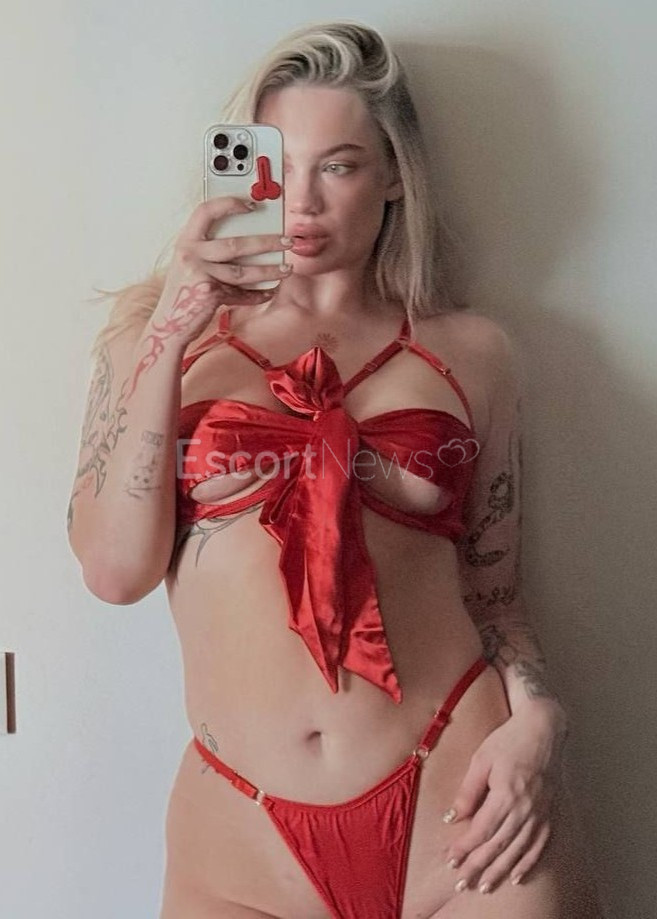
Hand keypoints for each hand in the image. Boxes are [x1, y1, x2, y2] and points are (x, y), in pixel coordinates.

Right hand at [153, 195, 294, 346]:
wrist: (168, 326)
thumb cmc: (184, 294)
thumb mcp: (191, 266)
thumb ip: (211, 252)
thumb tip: (251, 242)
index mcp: (186, 241)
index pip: (206, 211)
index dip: (228, 203)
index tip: (252, 205)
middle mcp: (190, 254)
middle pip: (236, 243)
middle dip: (267, 242)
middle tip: (287, 241)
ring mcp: (199, 274)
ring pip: (243, 271)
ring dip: (269, 270)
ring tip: (287, 269)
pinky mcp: (208, 294)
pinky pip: (240, 293)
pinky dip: (256, 295)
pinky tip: (269, 292)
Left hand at [441, 700, 567, 893]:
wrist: (543, 728)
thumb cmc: (509, 740)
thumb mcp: (482, 760)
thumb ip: (468, 791)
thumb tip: (452, 817)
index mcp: (506, 794)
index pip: (481, 830)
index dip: (465, 848)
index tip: (450, 860)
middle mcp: (525, 808)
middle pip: (499, 845)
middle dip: (479, 867)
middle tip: (462, 884)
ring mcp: (540, 812)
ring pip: (518, 850)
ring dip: (500, 870)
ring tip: (484, 886)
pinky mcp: (549, 812)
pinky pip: (539, 844)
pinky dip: (527, 863)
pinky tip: (516, 876)